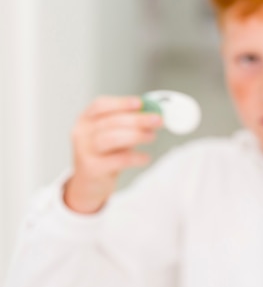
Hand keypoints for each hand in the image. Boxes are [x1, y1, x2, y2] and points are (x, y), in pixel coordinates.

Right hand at [64, 96, 161, 212]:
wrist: (89, 183)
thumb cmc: (105, 154)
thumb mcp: (114, 135)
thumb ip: (129, 124)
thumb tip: (153, 114)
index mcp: (86, 119)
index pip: (100, 105)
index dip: (121, 103)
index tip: (140, 103)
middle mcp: (82, 133)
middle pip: (110, 121)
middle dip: (137, 119)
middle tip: (157, 120)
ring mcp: (84, 151)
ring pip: (111, 138)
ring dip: (136, 135)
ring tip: (152, 137)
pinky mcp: (92, 169)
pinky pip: (117, 160)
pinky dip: (135, 157)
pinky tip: (146, 157)